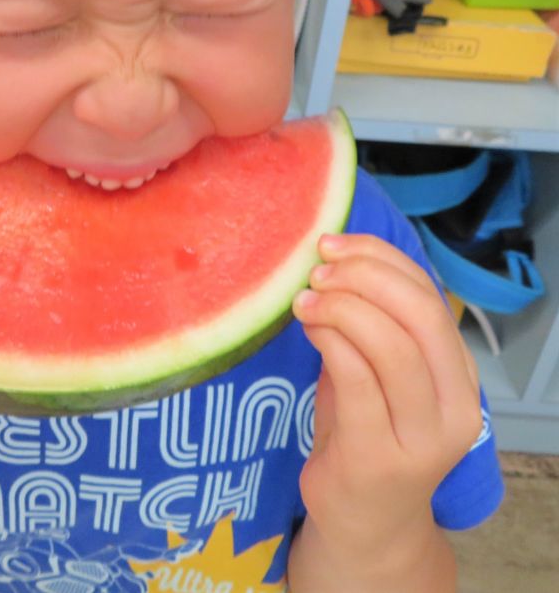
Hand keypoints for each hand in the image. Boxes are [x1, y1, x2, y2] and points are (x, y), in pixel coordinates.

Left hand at [292, 233, 482, 567]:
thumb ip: (372, 322)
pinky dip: (330, 340)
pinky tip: (308, 327)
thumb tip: (334, 257)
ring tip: (304, 299)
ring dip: (341, 307)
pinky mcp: (379, 457)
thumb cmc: (365, 430)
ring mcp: (422, 436)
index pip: (431, 296)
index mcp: (459, 374)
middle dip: (362, 277)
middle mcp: (455, 404)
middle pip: (419, 314)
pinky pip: (357, 379)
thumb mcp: (378, 371)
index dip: (381, 259)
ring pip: (391, 345)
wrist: (366, 519)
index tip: (333, 244)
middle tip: (317, 270)